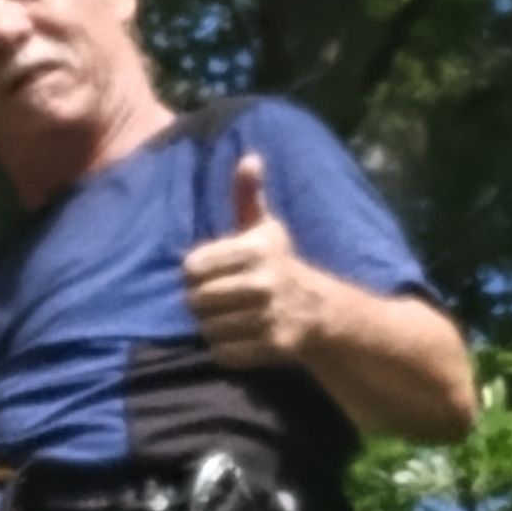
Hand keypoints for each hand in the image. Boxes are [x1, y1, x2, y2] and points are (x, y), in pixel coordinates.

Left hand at [181, 154, 324, 367]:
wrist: (319, 310)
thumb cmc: (278, 263)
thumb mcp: (263, 227)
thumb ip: (248, 195)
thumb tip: (250, 158)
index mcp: (255, 250)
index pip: (192, 267)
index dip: (194, 272)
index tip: (207, 272)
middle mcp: (263, 282)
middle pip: (196, 300)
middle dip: (200, 301)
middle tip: (215, 298)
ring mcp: (269, 316)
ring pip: (207, 328)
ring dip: (211, 326)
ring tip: (226, 316)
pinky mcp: (272, 345)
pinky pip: (223, 352)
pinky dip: (224, 349)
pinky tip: (237, 336)